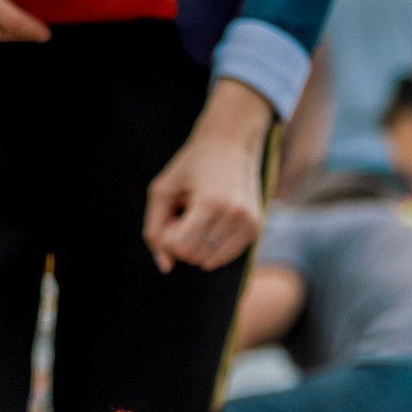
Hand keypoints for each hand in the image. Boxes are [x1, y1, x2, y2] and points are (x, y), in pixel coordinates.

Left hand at [144, 80, 272, 271]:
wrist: (231, 145)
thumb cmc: (191, 166)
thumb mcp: (162, 190)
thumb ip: (154, 228)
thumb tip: (164, 266)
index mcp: (210, 203)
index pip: (181, 247)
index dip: (167, 237)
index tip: (171, 215)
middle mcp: (235, 216)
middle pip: (195, 256)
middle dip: (182, 241)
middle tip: (183, 215)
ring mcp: (250, 224)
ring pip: (211, 260)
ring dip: (197, 245)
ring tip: (198, 219)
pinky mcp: (257, 228)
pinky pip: (225, 255)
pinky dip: (212, 245)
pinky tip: (212, 223)